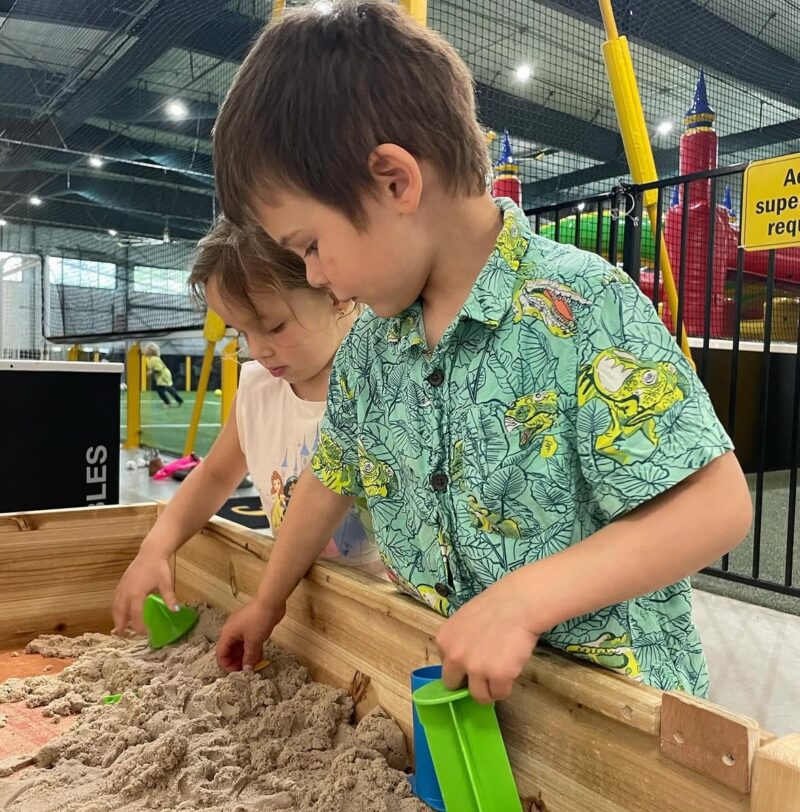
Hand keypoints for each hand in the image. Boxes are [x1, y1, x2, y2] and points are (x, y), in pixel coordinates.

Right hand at [112, 551, 176, 634]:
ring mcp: (122, 587)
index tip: (145, 633)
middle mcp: (126, 592)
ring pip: (115, 607)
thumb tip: (176, 611)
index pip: (136, 614)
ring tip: (120, 628)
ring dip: (117, 618)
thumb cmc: (159, 567)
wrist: (150, 553)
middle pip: (120, 613)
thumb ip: (169, 598)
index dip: (139, 626)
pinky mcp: (121, 583)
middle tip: (124, 636)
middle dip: (122, 625)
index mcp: (137, 593)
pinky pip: (116, 599)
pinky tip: (120, 612)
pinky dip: (116, 608)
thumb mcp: (166, 583)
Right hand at [216, 597, 285, 672]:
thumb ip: (249, 657)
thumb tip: (246, 670)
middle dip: (237, 662)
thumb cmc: (259, 620)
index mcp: (228, 633)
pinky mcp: (252, 626)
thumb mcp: (253, 641)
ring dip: (245, 657)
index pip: (221, 653)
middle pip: (230, 651)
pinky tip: (259, 659)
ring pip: (240, 647)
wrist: (271, 601)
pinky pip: (249, 642)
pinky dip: (252, 650)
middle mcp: (232, 631)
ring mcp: (242, 628)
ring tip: (254, 667)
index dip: (227, 665)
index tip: (236, 674)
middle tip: (246, 672)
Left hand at [436, 575, 539, 703]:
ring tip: (500, 672)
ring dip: (489, 688)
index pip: (446, 666)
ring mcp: (476, 669)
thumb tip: (462, 661)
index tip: (473, 660)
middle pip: (454, 685)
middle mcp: (455, 657)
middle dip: (468, 681)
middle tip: (484, 671)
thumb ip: (458, 642)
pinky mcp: (498, 677)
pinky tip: (511, 670)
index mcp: (444, 641)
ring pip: (478, 695)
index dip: (460, 666)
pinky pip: (499, 694)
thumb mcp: (464, 621)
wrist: (519, 603)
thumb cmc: (495, 606)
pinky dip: (506, 687)